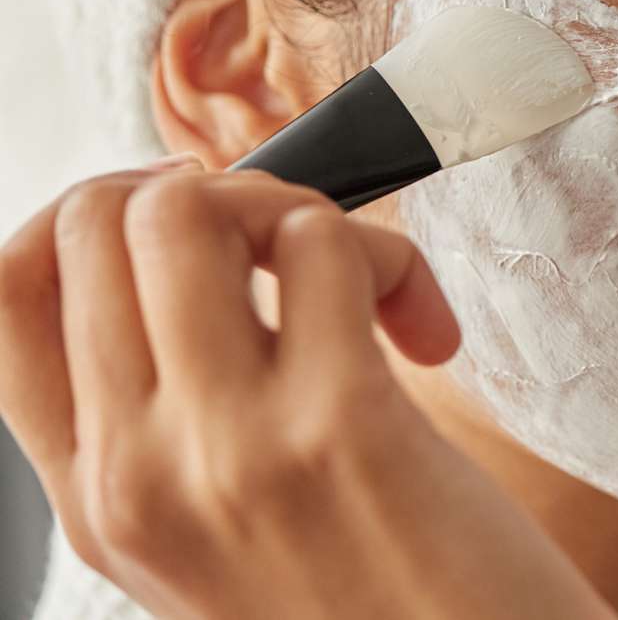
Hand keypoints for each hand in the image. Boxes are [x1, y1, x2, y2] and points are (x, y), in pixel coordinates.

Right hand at [0, 161, 614, 618]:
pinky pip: (323, 242)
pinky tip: (423, 333)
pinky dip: (387, 255)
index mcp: (94, 498)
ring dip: (290, 205)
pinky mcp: (343, 425)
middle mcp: (135, 475)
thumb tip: (184, 252)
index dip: (90, 217)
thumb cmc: (369, 601)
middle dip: (205, 190)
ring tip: (353, 282)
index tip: (186, 220)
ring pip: (190, 206)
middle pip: (95, 223)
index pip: (6, 294)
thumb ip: (165, 423)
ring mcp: (228, 449)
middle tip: (288, 244)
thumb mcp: (214, 538)